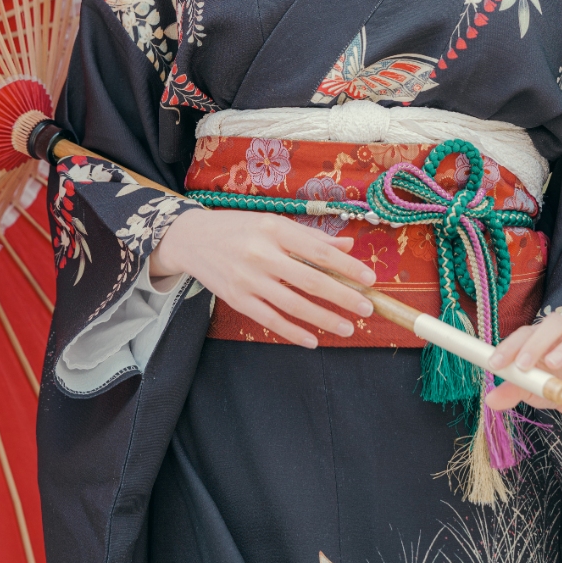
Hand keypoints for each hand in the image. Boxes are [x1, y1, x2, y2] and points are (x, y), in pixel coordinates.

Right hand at [149, 208, 375, 347]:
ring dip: (324, 319)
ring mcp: (248, 279)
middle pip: (311, 280)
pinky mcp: (237, 299)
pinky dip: (294, 332)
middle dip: (343, 296)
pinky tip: (313, 339)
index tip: (370, 279)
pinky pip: (271, 320)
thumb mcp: (273, 223)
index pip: (319, 251)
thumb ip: (309, 237)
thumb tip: (347, 245)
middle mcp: (261, 253)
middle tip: (366, 308)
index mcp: (274, 228)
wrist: (191, 239)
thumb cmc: (238, 228)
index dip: (347, 267)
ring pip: (294, 305)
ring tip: (347, 327)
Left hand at [486, 310, 561, 420]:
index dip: (509, 346)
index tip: (494, 365)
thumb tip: (489, 400)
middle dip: (537, 342)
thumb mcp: (530, 390)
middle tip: (523, 365)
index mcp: (542, 341)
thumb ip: (512, 390)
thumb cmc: (551, 386)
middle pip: (555, 323)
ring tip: (552, 364)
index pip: (525, 333)